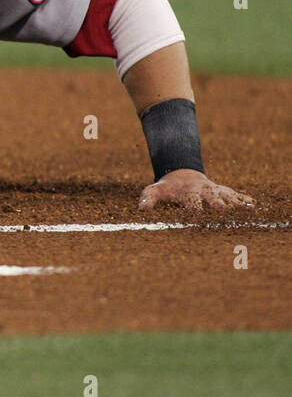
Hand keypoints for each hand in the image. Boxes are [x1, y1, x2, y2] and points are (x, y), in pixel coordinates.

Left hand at [137, 169, 255, 211]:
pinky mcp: (225, 191)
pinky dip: (246, 200)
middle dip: (222, 210)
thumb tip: (140, 209)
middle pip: (216, 202)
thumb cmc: (167, 188)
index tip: (201, 221)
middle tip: (228, 222)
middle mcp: (205, 191)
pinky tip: (256, 207)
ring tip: (247, 216)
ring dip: (238, 206)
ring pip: (230, 198)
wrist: (182, 174)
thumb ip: (148, 198)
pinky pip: (238, 195)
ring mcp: (217, 191)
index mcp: (189, 193)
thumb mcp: (154, 190)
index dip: (198, 212)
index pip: (194, 204)